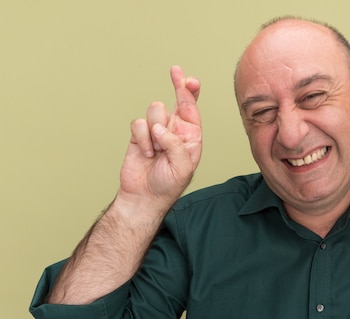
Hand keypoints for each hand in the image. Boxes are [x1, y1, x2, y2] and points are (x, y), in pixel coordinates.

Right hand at [120, 66, 201, 207]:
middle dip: (178, 86)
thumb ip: (176, 145)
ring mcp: (156, 131)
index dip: (191, 92)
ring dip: (155, 130)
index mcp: (190, 136)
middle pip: (175, 100)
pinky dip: (142, 138)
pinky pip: (138, 123)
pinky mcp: (139, 135)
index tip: (189, 79)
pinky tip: (146, 153)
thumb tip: (160, 127)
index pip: (192, 109)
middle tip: (176, 71)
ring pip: (155, 110)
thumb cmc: (168, 185)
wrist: (144, 196)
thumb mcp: (182, 167)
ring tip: (156, 151)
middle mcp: (174, 130)